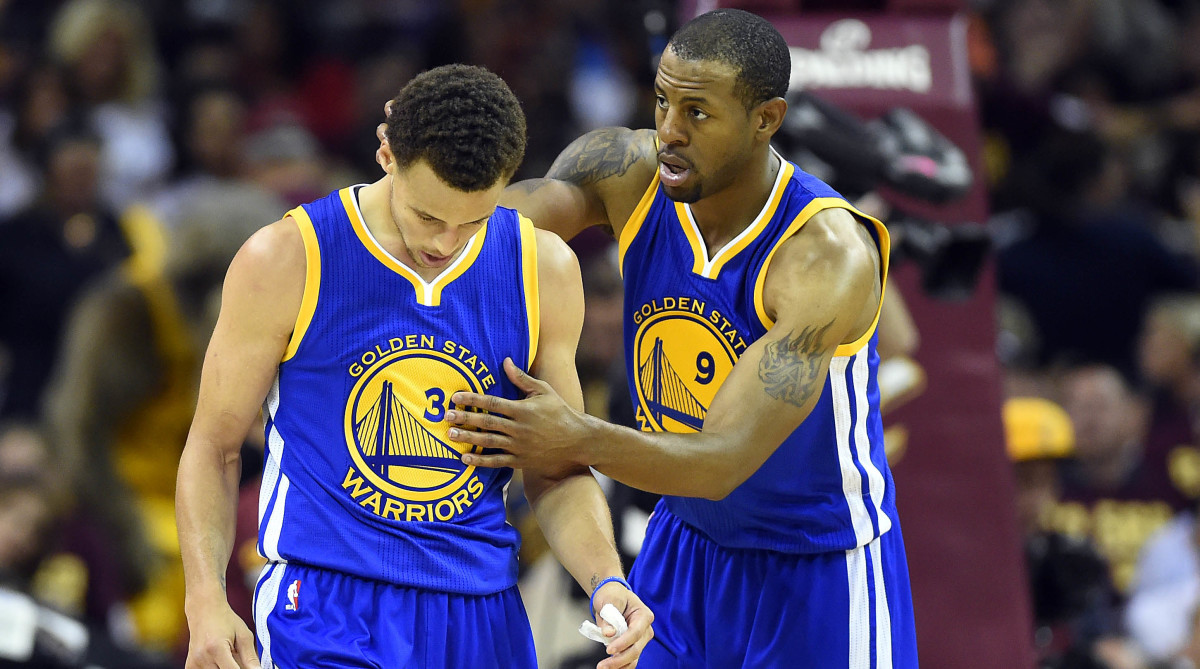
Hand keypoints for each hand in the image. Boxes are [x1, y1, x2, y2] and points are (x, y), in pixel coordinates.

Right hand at [185, 603, 259, 668]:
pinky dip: (216, 668)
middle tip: (236, 656)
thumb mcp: (243, 635)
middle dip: (235, 668)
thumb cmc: (226, 620)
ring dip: (225, 668)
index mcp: (216, 648)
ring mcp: (193, 663)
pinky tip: (218, 660)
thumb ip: (250, 658)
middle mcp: (201, 658)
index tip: (249, 667)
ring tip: (228, 656)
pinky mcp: (189, 666)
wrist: (204, 610)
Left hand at [446, 358, 593, 475]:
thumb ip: (522, 378)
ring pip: (488, 442)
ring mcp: (520, 446)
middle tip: (446, 417)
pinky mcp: (521, 461)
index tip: (455, 397)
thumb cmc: (560, 411)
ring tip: (450, 435)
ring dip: (468, 438)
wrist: (577, 440)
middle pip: (487, 423)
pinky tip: (465, 458)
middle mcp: (519, 428)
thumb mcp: (543, 391)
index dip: (472, 399)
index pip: (492, 403)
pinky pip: (497, 462)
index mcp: (523, 409)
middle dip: (465, 419)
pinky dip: (480, 461)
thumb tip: (505, 361)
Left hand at [592, 581, 653, 668]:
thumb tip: (609, 633)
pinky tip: (609, 668)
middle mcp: (645, 629)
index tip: (608, 650)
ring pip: (633, 658)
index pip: (635, 632)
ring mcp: (641, 640)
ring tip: (602, 667)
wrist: (612, 596)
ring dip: (619, 665)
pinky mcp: (633, 646)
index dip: (623, 643)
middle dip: (619, 659)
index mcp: (643, 615)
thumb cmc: (612, 595)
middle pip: (636, 649)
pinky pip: (629, 660)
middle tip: (602, 665)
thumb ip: (608, 617)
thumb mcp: (609, 599)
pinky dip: (621, 666)